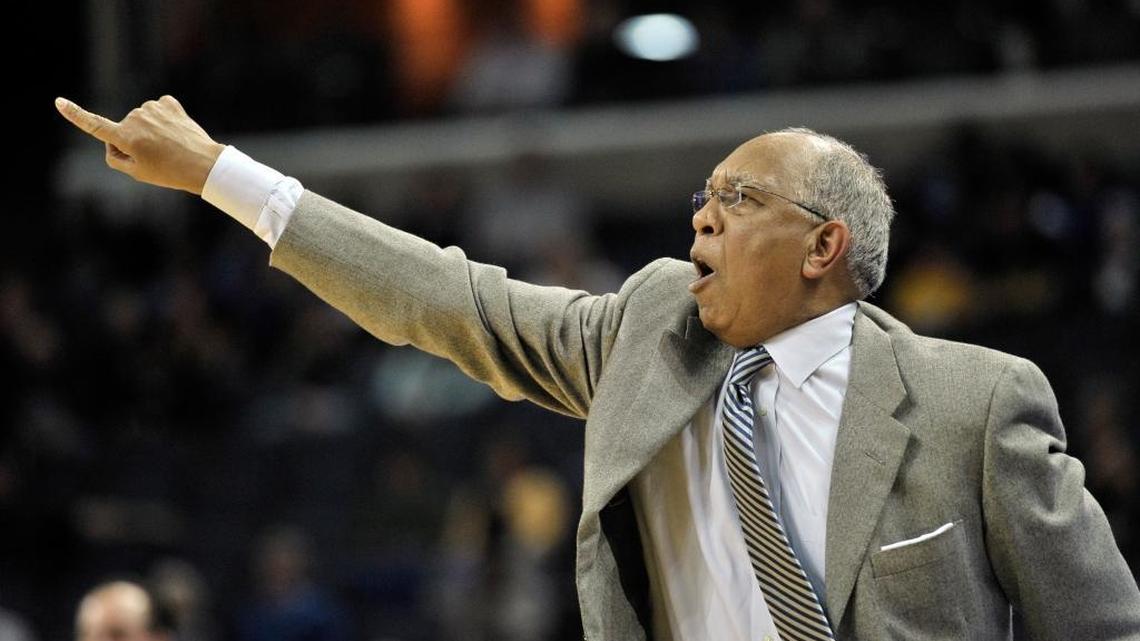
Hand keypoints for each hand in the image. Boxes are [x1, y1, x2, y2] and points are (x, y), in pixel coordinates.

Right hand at [54, 95, 225, 195]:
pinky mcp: (169, 103)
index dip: (75, 115)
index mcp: (125, 136)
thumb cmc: (170, 172)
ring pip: (142, 120)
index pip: (94, 125)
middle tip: (156, 157)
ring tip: (169, 147)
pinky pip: (158, 110)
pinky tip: (175, 131)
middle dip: (133, 141)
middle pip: (123, 129)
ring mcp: (152, 108)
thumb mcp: (137, 173)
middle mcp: (135, 117)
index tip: (59, 102)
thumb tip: (111, 141)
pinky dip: (163, 120)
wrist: (204, 164)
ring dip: (150, 131)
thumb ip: (116, 157)